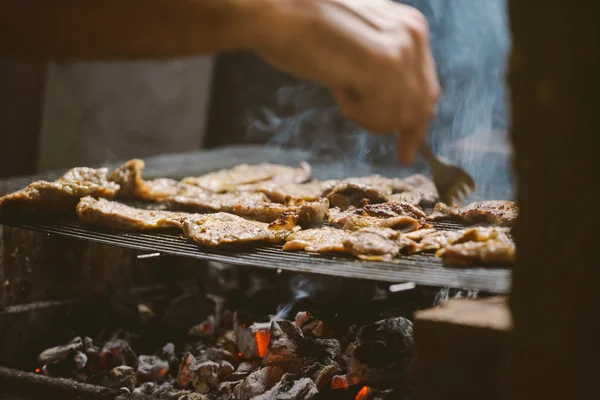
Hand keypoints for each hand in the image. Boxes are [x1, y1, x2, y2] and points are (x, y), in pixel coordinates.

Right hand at [253, 0, 439, 163]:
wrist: (279, 14)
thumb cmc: (304, 29)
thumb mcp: (357, 45)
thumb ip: (380, 67)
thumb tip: (393, 105)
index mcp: (410, 26)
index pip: (426, 85)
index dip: (419, 118)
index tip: (413, 145)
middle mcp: (413, 36)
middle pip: (422, 104)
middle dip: (409, 132)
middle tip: (403, 155)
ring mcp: (400, 52)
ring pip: (401, 115)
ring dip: (370, 118)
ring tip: (341, 89)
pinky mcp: (382, 68)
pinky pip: (382, 116)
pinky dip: (358, 114)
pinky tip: (338, 86)